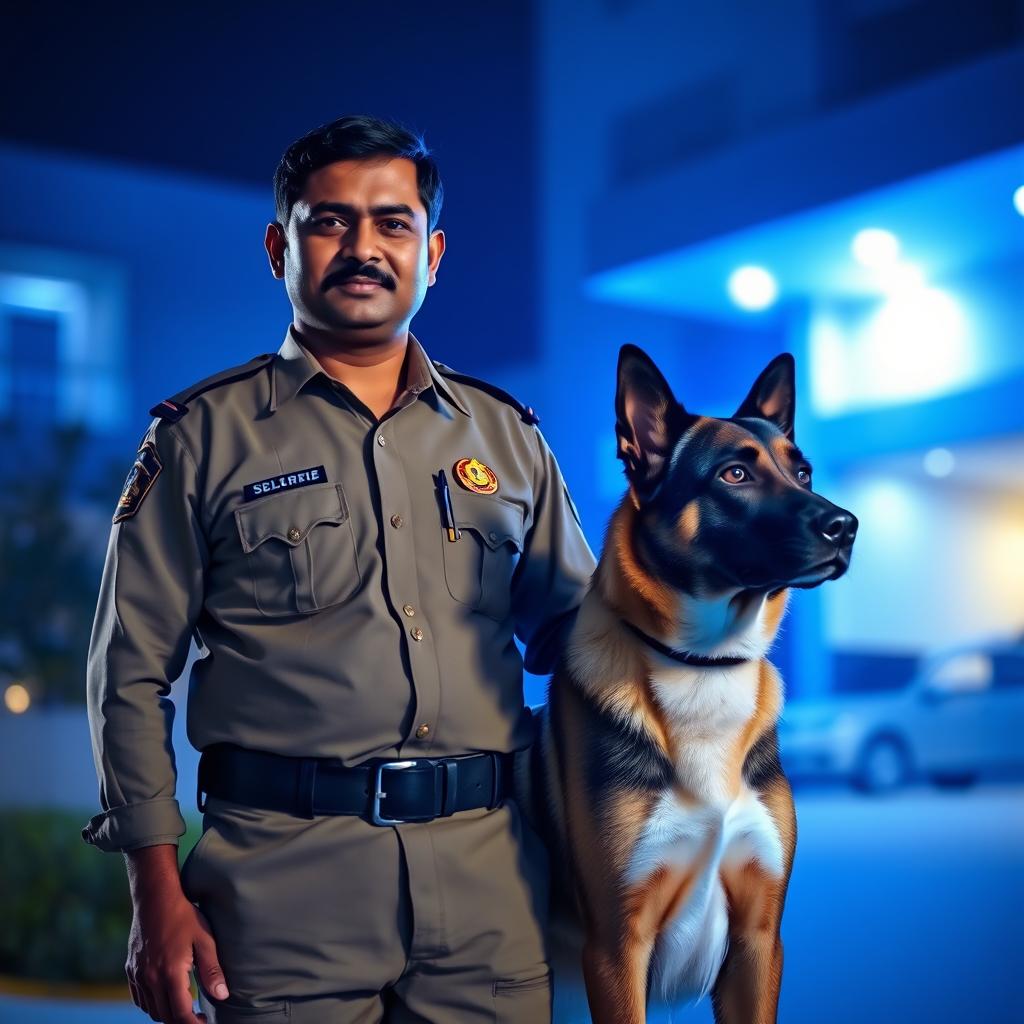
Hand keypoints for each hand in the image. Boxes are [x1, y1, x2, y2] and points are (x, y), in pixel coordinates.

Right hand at [124, 844, 229, 1021]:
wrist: (155, 897)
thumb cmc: (184, 915)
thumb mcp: (205, 939)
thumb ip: (212, 970)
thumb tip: (222, 995)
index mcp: (170, 973)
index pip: (180, 1013)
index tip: (205, 1023)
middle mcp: (150, 978)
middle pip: (164, 1015)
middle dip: (181, 1021)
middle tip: (198, 1018)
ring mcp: (137, 974)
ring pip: (150, 1009)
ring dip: (167, 1014)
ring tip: (184, 1008)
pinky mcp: (130, 969)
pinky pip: (139, 998)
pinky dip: (152, 1005)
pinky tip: (166, 997)